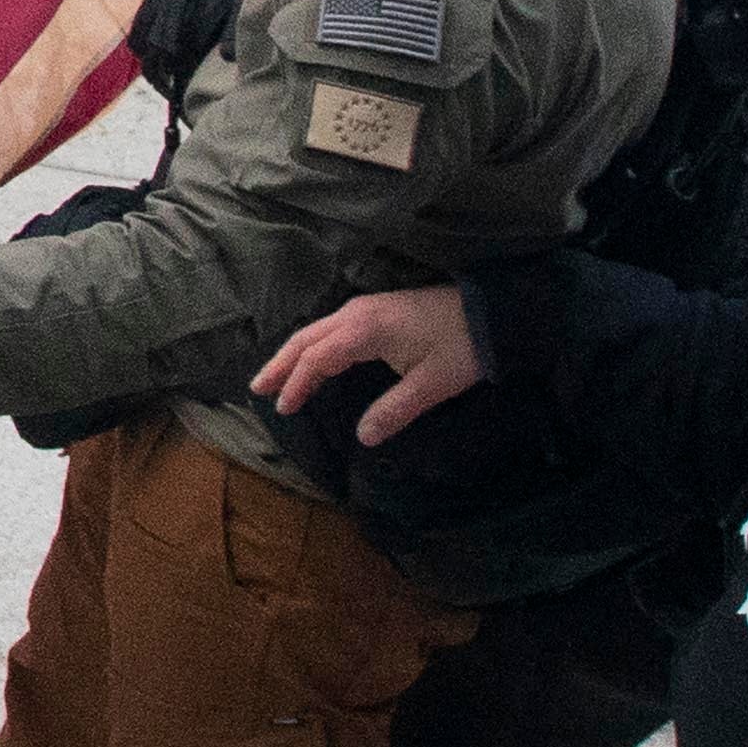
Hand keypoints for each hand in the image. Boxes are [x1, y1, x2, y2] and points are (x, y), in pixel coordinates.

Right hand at [250, 286, 480, 443]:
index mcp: (365, 330)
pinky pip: (329, 328)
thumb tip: (362, 437)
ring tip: (273, 377)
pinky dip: (310, 346)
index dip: (297, 384)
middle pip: (307, 339)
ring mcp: (364, 308)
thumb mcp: (431, 384)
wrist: (491, 312)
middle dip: (280, 364)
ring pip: (316, 331)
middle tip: (256, 389)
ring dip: (292, 354)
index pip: (317, 358)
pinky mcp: (374, 311)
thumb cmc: (461, 346)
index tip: (284, 409)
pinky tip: (309, 360)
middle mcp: (357, 314)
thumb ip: (394, 410)